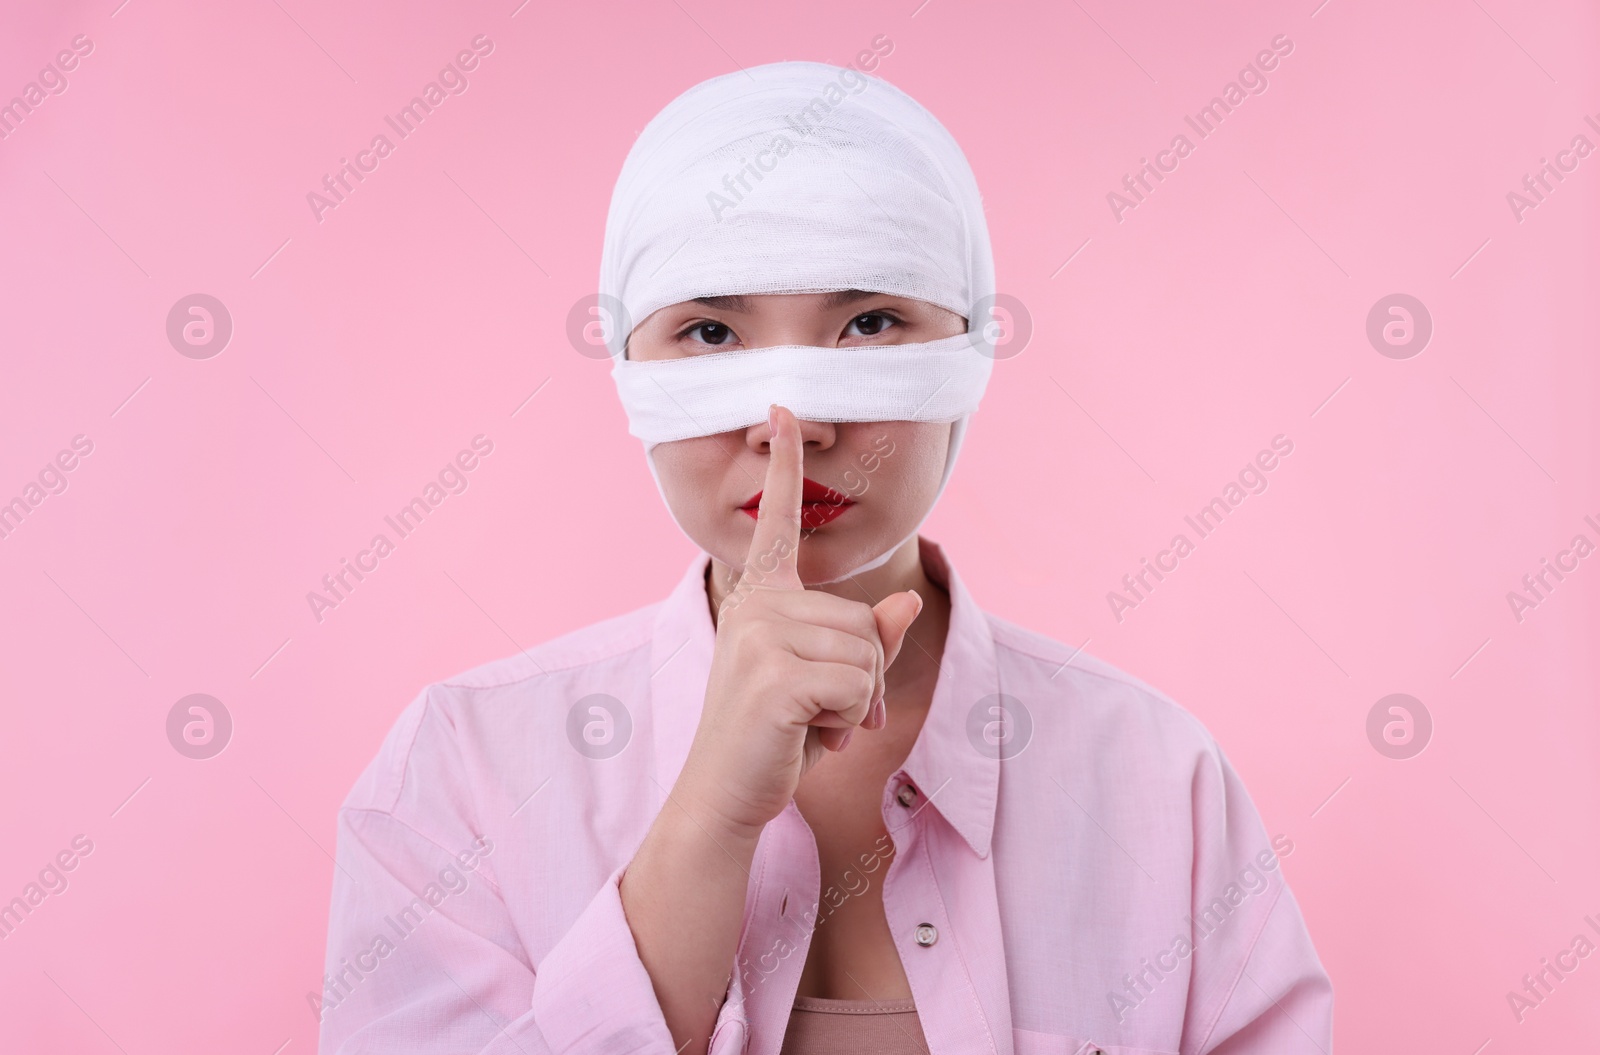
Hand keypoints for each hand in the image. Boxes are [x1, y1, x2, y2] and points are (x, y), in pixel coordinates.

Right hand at [676, 404, 922, 839]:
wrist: (727, 794)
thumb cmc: (777, 738)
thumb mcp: (829, 685)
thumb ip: (867, 644)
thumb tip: (908, 609)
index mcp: (762, 598)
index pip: (780, 522)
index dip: (785, 464)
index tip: (782, 406)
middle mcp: (756, 605)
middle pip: (865, 619)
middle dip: (865, 676)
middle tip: (824, 713)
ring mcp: (760, 635)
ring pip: (867, 652)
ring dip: (857, 702)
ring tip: (813, 725)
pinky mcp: (774, 673)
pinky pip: (857, 682)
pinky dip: (849, 717)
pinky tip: (811, 735)